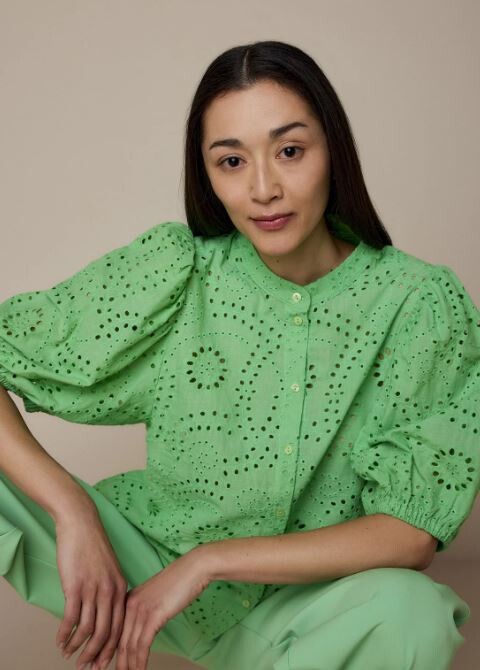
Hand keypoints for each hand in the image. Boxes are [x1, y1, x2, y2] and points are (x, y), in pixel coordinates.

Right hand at [54, 507, 128, 669]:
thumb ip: (109, 590)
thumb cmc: (92, 546)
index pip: (120, 626)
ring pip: (88, 629)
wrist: (82, 524)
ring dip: (77, 646)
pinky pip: (71, 619)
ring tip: (69, 654)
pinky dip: (64, 634)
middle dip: (96, 654)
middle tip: (87, 667)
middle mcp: (110, 591)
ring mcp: (93, 589)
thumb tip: (104, 611)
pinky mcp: (76, 587)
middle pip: (106, 633)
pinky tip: (59, 640)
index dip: (111, 647)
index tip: (103, 661)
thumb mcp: (109, 569)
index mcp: (121, 587)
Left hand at [114, 548, 210, 669]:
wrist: (193, 568)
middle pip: (117, 640)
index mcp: (128, 599)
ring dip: (127, 666)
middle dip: (111, 660)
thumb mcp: (155, 597)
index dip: (106, 650)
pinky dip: (140, 662)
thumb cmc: (179, 581)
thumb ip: (144, 611)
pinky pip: (143, 645)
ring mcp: (141, 610)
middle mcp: (130, 604)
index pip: (113, 630)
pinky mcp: (154, 616)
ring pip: (129, 645)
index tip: (100, 662)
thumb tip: (142, 631)